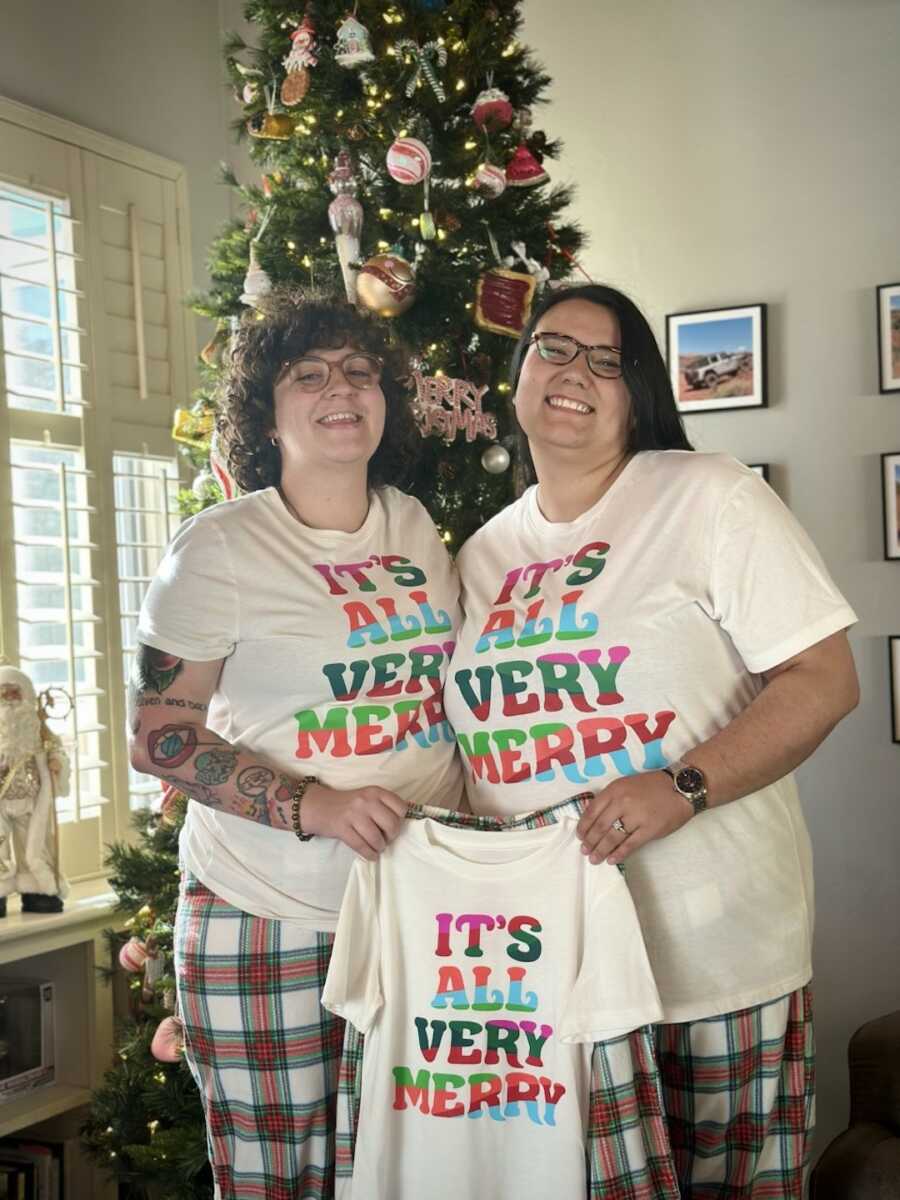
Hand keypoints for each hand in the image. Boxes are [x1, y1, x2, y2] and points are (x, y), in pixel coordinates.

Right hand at [300, 783, 407, 860]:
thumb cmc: (349, 804)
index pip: (401, 808)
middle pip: (391, 824)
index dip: (400, 820)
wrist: (320, 806)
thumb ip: (385, 804)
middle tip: (385, 838)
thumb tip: (408, 817)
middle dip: (391, 836)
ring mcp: (353, 814)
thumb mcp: (368, 797)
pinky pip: (361, 846)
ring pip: (376, 838)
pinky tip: (371, 855)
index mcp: (375, 792)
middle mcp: (366, 801)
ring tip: (377, 847)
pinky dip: (369, 854)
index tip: (393, 824)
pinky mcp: (342, 828)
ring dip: (380, 847)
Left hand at [576, 772, 693, 864]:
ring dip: (601, 851)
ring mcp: (636, 817)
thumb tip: (592, 818)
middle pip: (600, 827)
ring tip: (594, 859)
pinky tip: (611, 860)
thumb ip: (610, 799)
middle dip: (590, 842)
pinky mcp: (649, 830)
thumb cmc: (651, 787)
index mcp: (614, 790)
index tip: (580, 836)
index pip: (591, 811)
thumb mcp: (625, 785)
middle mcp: (622, 802)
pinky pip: (629, 845)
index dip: (583, 827)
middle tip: (584, 851)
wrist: (679, 788)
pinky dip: (619, 854)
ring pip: (612, 838)